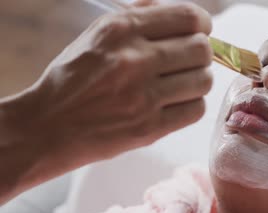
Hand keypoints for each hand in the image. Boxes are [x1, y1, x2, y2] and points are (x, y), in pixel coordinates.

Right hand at [0, 3, 212, 202]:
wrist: (49, 126)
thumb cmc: (74, 78)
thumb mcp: (97, 35)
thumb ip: (139, 18)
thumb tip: (183, 16)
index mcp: (121, 29)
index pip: (188, 17)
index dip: (203, 24)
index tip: (200, 32)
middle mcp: (135, 59)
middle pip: (202, 49)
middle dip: (201, 53)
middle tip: (189, 61)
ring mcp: (143, 96)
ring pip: (204, 80)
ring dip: (198, 80)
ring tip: (182, 84)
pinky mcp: (149, 128)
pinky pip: (196, 110)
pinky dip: (191, 105)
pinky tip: (176, 103)